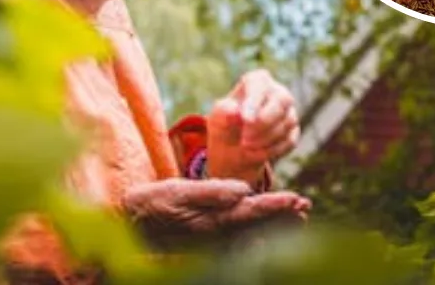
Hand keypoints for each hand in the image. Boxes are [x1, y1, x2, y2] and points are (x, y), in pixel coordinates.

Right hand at [121, 178, 309, 250]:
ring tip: (296, 218)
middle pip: (259, 228)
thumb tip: (244, 190)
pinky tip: (264, 230)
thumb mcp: (177, 191)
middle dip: (283, 218)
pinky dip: (257, 234)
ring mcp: (212, 244)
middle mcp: (216, 236)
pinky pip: (240, 242)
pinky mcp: (206, 245)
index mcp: (212, 221)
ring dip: (274, 226)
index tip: (298, 199)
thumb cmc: (151, 204)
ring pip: (252, 236)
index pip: (253, 212)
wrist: (128, 227)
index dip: (277, 205)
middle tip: (306, 207)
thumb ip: (212, 191)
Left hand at [207, 69, 298, 185]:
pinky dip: (272, 149)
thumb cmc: (225, 123)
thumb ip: (224, 112)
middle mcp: (277, 91)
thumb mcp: (218, 117)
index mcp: (257, 81)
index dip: (255, 102)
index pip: (260, 84)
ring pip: (287, 122)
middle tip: (245, 139)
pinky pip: (290, 140)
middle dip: (264, 122)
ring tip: (245, 146)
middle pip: (283, 100)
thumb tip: (234, 111)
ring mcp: (289, 111)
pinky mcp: (293, 131)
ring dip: (265, 139)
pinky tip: (256, 152)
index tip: (245, 120)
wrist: (234, 147)